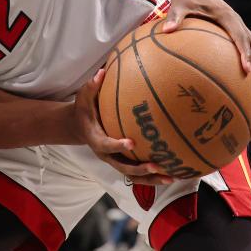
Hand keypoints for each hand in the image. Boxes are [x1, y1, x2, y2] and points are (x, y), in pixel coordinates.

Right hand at [74, 69, 173, 185]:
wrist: (79, 126)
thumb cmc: (84, 110)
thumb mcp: (83, 97)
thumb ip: (92, 86)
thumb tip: (102, 72)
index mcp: (95, 139)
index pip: (106, 144)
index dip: (117, 145)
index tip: (131, 143)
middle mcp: (105, 154)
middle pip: (122, 167)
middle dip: (139, 168)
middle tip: (156, 165)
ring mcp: (114, 160)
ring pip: (132, 176)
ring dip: (150, 178)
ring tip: (170, 178)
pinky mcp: (122, 162)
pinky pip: (137, 174)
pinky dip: (153, 176)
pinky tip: (171, 174)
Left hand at [162, 0, 250, 95]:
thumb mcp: (178, 4)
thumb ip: (174, 17)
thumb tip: (166, 30)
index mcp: (227, 15)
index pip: (239, 36)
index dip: (244, 53)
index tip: (246, 70)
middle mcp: (237, 21)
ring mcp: (237, 26)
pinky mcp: (234, 30)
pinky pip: (245, 48)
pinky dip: (250, 64)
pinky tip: (245, 82)